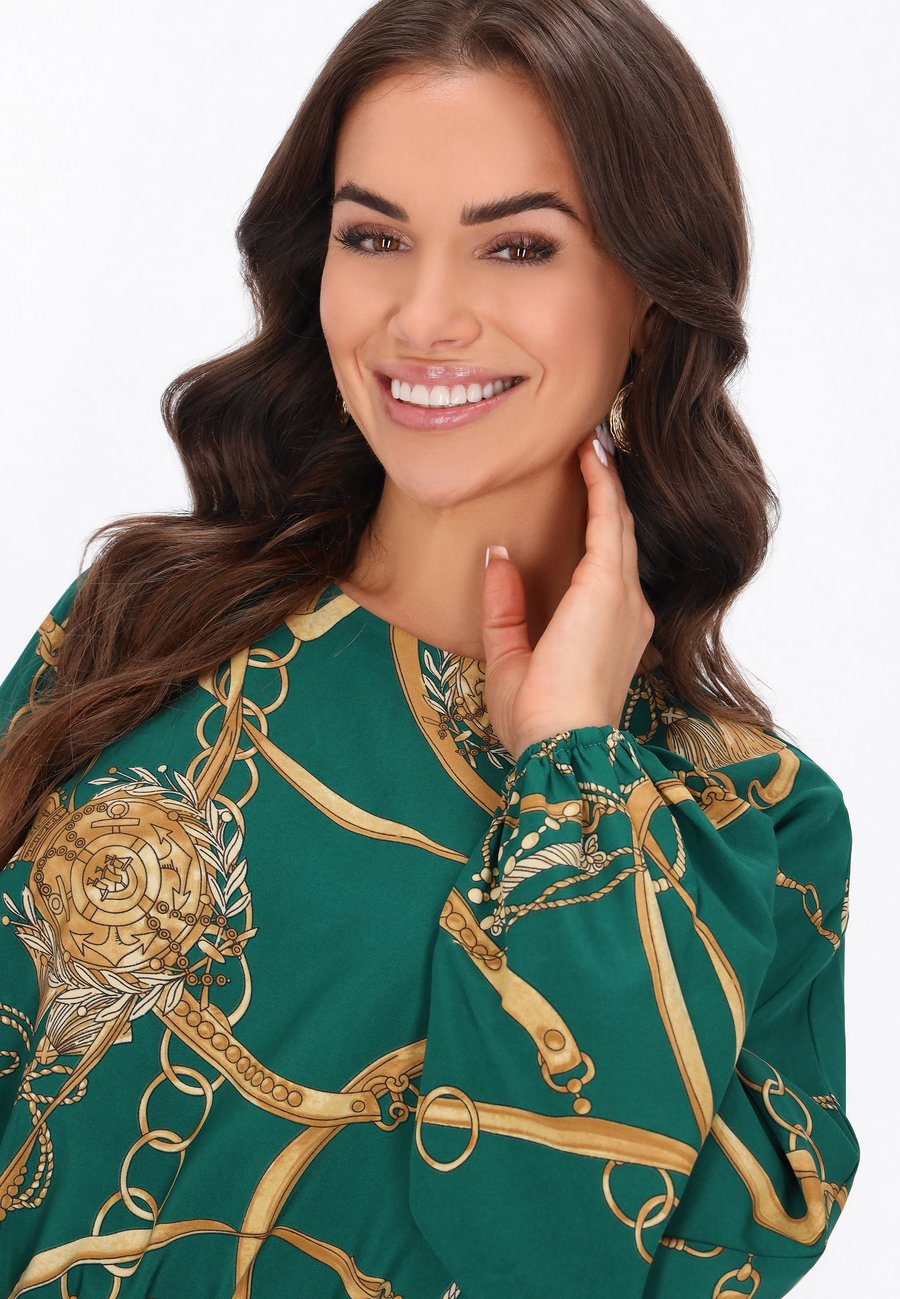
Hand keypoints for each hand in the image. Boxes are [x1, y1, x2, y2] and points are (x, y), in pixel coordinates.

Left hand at [481, 431, 654, 761]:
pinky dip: (601, 483)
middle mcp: (628, 609)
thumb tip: (497, 558)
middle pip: (619, 535)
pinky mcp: (609, 585)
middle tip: (590, 449)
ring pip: (618, 521)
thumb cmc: (539, 719)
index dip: (598, 524)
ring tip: (590, 440)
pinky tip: (589, 452)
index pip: (606, 565)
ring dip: (605, 478)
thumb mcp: (509, 657)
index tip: (582, 488)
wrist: (560, 743)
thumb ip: (505, 607)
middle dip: (607, 491)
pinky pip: (608, 519)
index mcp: (610, 630)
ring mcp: (624, 596)